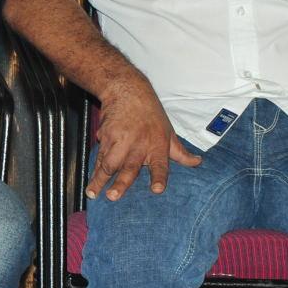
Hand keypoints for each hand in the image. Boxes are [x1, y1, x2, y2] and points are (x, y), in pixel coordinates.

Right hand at [87, 81, 201, 199]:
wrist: (126, 91)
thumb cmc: (151, 114)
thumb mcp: (169, 132)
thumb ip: (180, 152)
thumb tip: (198, 163)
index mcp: (157, 145)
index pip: (160, 164)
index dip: (159, 177)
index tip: (157, 190)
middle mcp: (138, 145)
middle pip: (129, 167)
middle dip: (120, 183)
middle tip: (113, 196)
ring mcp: (120, 141)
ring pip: (108, 163)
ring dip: (99, 179)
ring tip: (92, 193)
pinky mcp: (105, 137)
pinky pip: (100, 155)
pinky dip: (94, 167)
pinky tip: (90, 180)